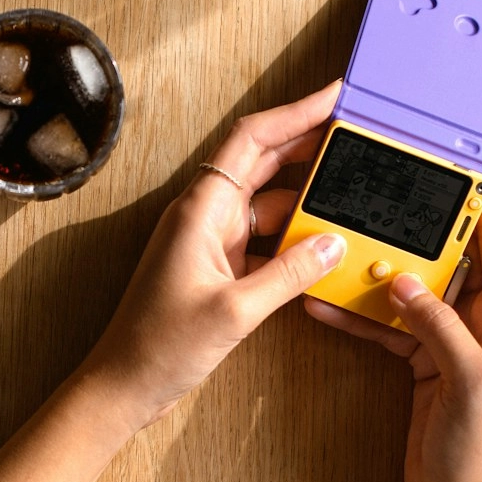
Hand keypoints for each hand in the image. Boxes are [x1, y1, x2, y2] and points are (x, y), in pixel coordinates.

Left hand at [77, 81, 349, 427]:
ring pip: (268, 203)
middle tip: (356, 137)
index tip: (334, 97)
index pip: (251, 140)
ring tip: (351, 191)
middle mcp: (205, 216)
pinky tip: (323, 244)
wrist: (125, 384)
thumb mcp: (234, 311)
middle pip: (263, 162)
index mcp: (200, 210)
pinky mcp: (218, 268)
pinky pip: (265, 239)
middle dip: (309, 145)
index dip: (294, 112)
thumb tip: (333, 244)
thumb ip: (289, 274)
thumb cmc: (160, 346)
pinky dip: (294, 237)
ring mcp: (211, 242)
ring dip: (307, 198)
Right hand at [304, 192, 481, 481]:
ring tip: (345, 246)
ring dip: (379, 274)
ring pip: (413, 291)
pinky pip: (389, 327)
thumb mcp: (467, 384)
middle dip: (420, 230)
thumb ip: (437, 326)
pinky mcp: (422, 365)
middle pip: (452, 261)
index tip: (457, 166)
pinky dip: (360, 315)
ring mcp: (451, 345)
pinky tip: (327, 303)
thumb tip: (403, 280)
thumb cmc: (480, 459)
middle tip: (386, 196)